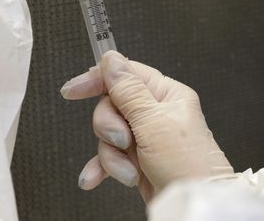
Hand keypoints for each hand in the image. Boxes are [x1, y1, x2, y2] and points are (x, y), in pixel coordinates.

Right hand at [61, 51, 233, 201]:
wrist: (190, 203)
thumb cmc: (187, 165)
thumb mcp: (153, 122)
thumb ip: (128, 91)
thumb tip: (111, 60)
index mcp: (166, 94)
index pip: (126, 75)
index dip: (97, 79)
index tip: (73, 90)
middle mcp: (156, 113)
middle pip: (112, 106)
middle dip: (110, 127)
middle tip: (123, 140)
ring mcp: (146, 137)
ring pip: (108, 134)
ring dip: (112, 155)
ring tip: (129, 170)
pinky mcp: (137, 159)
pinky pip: (110, 156)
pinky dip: (103, 167)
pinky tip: (94, 178)